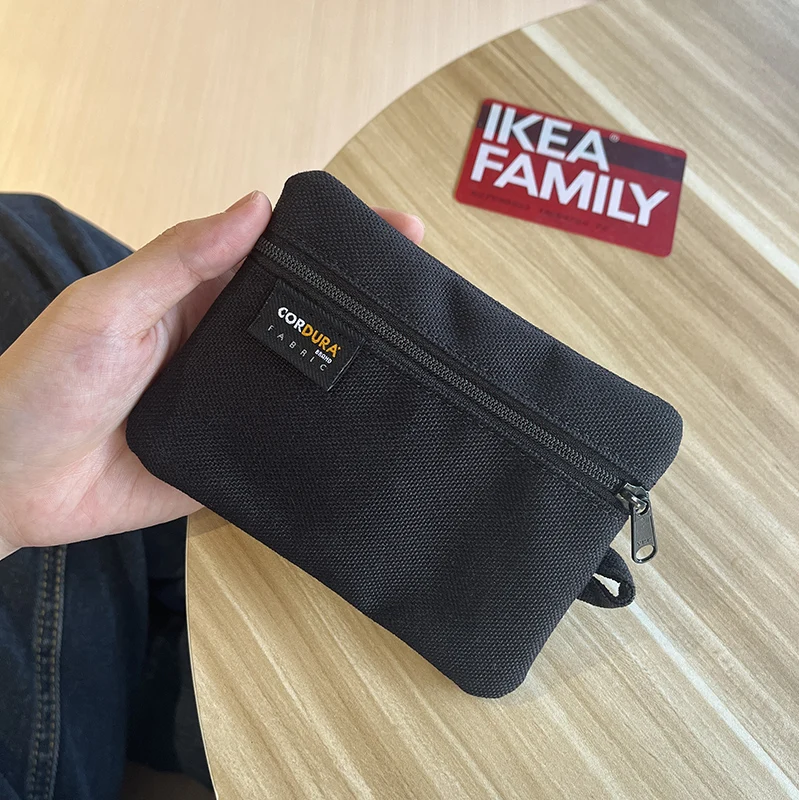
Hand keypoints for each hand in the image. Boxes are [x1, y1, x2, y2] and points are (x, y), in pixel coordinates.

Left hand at [0, 192, 424, 557]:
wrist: (12, 486)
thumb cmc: (43, 385)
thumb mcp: (108, 308)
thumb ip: (179, 259)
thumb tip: (253, 207)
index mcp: (199, 296)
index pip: (279, 256)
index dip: (336, 241)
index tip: (394, 229)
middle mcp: (223, 345)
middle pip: (304, 315)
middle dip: (363, 302)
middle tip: (423, 293)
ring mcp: (232, 401)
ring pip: (303, 376)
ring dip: (351, 366)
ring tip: (414, 358)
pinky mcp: (232, 454)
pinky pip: (285, 439)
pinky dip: (323, 432)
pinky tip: (364, 428)